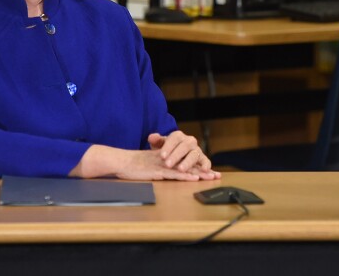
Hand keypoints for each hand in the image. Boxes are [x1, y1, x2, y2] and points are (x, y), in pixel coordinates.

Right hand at [71, 134, 221, 180]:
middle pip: (189, 166)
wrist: (121, 161)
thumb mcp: (148, 164)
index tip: (210, 171)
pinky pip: (174, 174)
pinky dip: (185, 176)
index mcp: (167, 160)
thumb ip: (158, 166)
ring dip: (199, 174)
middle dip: (204, 171)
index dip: (198, 167)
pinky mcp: (158, 172)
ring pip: (185, 170)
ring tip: (211, 177)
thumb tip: (166, 173)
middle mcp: (168, 162)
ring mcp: (164, 166)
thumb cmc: (132, 165)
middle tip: (217, 175)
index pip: (186, 163)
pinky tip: (194, 178)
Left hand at [148, 131, 220, 180]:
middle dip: (176, 155)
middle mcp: (189, 141)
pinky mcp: (203, 158)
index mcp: (178, 136)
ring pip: (195, 154)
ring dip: (188, 162)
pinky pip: (206, 161)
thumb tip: (152, 137)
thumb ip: (156, 141)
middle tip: (168, 164)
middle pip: (185, 146)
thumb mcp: (159, 144)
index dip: (168, 147)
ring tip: (181, 169)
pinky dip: (206, 165)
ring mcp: (197, 150)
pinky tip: (204, 170)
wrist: (176, 153)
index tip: (161, 156)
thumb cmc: (167, 150)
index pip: (174, 138)